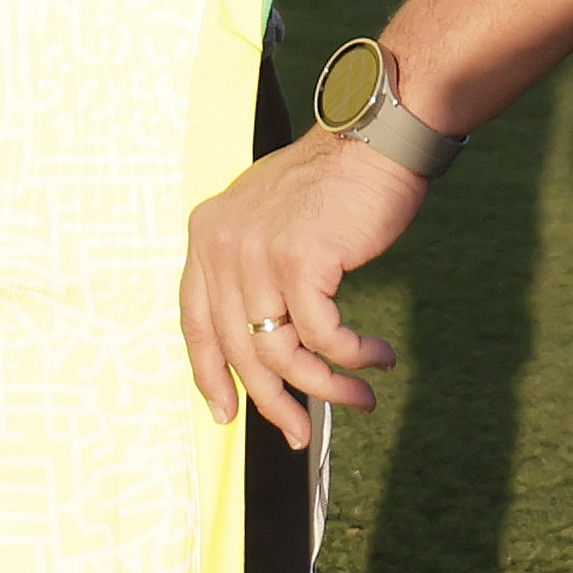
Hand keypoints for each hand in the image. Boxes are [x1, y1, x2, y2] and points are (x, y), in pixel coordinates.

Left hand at [180, 127, 427, 449]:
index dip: (210, 375)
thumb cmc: (332, 186)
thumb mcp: (270, 222)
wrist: (374, 139)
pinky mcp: (299, 261)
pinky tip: (378, 357)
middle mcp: (220, 244)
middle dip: (275, 401)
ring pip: (282, 352)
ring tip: (361, 396)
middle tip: (302, 432)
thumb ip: (254, 272)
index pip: (194, 323)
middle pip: (239, 350)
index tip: (227, 414)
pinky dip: (353, 356)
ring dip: (326, 386)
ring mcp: (256, 252)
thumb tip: (266, 346)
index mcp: (206, 235)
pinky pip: (323, 336)